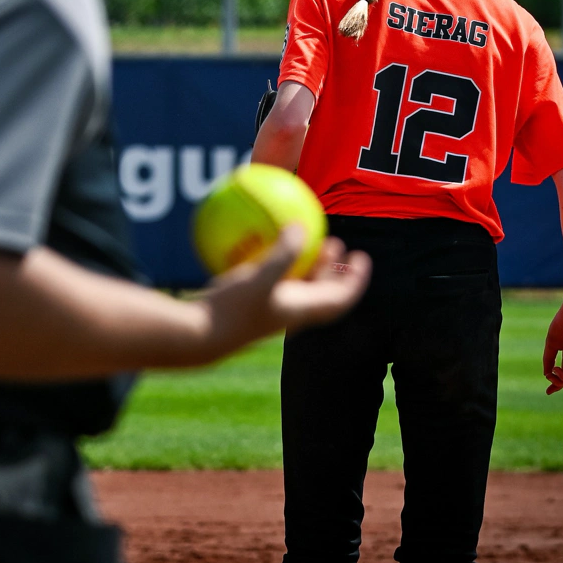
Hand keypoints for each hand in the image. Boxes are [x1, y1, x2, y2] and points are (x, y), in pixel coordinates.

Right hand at [195, 225, 369, 362]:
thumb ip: (283, 253)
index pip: (341, 299)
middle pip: (323, 292)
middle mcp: (290, 312)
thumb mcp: (260, 278)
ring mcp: (270, 309)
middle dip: (334, 270)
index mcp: (301, 310)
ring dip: (309, 266)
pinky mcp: (251, 304)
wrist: (199, 336)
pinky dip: (278, 263)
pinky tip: (262, 243)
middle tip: (337, 245)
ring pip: (300, 287)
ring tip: (308, 241)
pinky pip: (274, 281)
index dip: (356, 279)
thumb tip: (301, 226)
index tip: (362, 257)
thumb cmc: (232, 310)